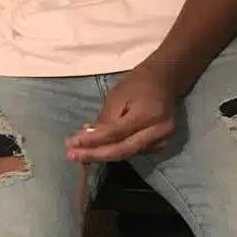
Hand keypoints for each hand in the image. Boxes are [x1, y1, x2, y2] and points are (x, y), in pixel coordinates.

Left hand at [65, 62, 181, 162]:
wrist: (164, 81)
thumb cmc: (137, 84)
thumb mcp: (116, 96)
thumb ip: (104, 120)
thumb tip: (85, 139)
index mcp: (148, 114)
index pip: (116, 133)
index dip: (92, 141)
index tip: (71, 144)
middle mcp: (159, 131)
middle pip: (123, 150)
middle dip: (95, 155)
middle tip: (72, 156)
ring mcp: (163, 140)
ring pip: (127, 154)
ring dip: (102, 154)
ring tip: (80, 152)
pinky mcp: (161, 144)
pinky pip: (133, 152)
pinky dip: (114, 150)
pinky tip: (98, 148)